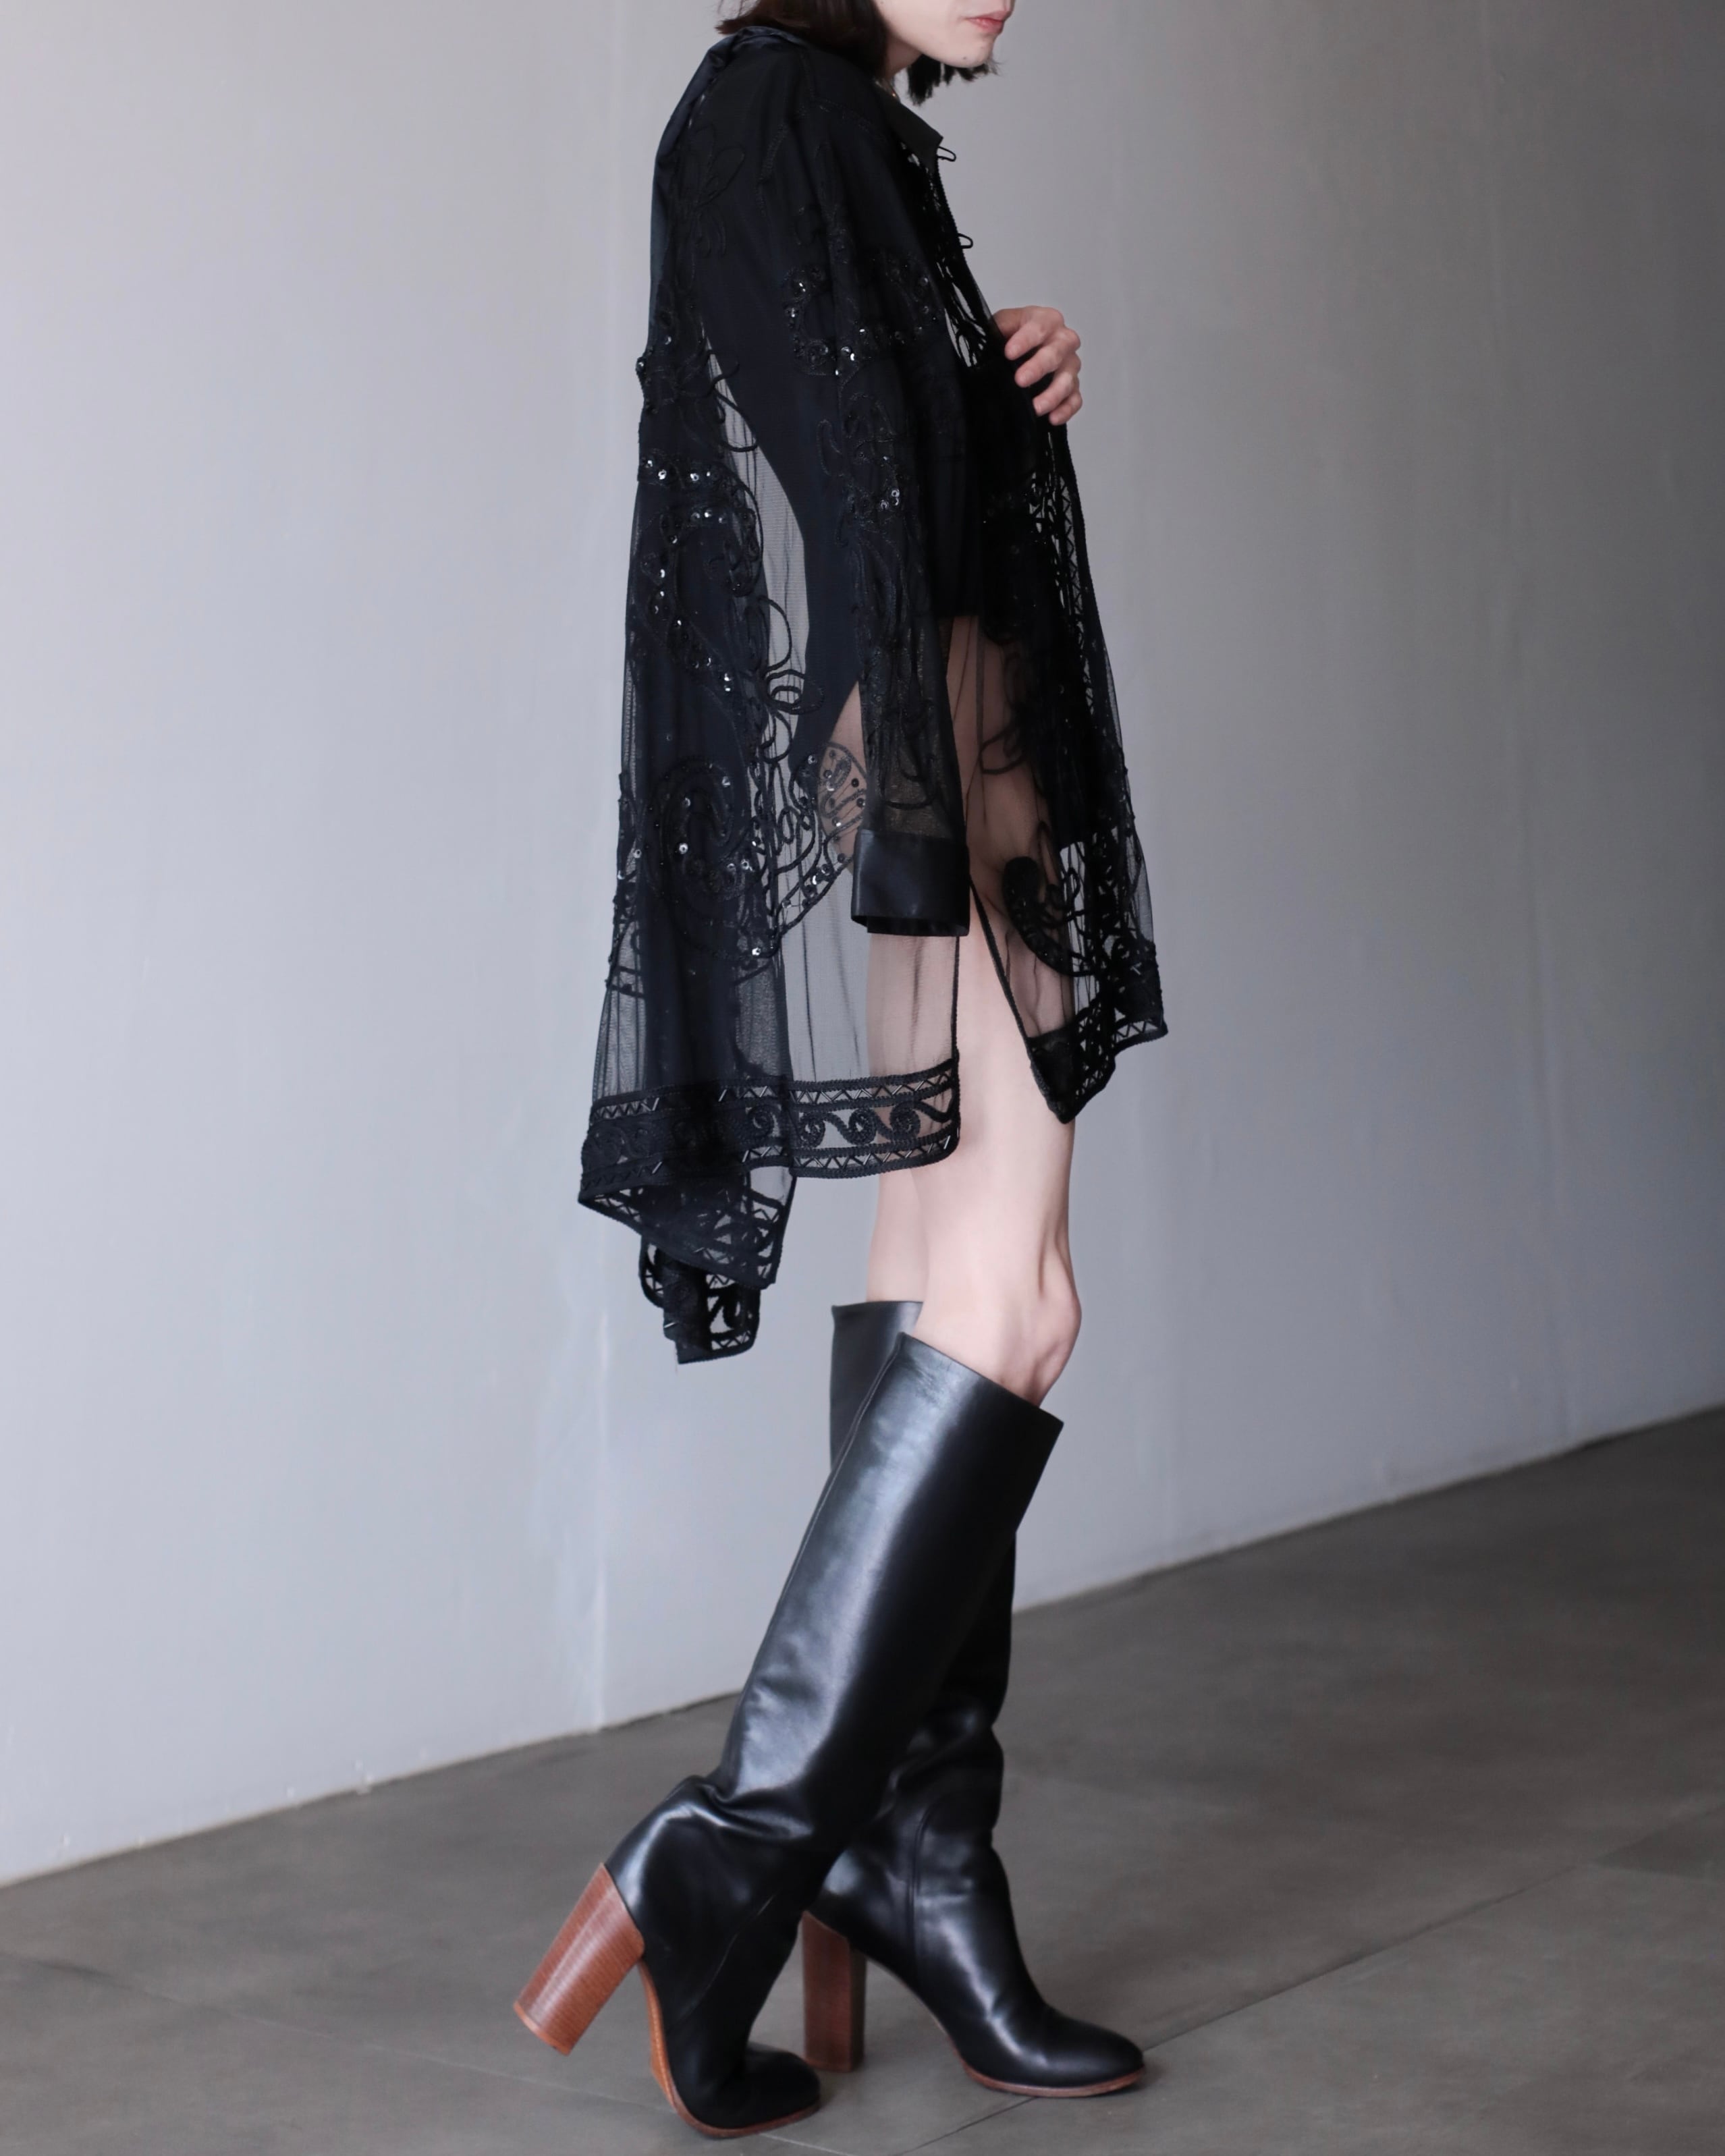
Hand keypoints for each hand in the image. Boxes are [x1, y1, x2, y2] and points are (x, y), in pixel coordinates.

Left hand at [994, 305, 1082, 424]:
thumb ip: (998, 328)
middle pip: (1057, 353)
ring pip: (1068, 379)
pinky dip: (1066, 409)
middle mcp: (1063, 340)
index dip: (1025, 340)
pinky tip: (1052, 418)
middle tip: (1020, 380)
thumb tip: (990, 340)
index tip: (1009, 353)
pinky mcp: (1072, 386)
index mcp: (1047, 320)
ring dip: (1053, 394)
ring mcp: (1070, 365)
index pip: (1039, 328)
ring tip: (1036, 408)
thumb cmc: (1012, 336)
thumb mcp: (1001, 325)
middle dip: (1039, 367)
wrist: (1020, 350)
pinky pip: (1075, 399)